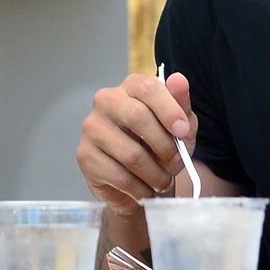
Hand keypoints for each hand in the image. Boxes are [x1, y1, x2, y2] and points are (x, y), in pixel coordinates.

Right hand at [77, 70, 197, 213]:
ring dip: (155, 174)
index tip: (184, 132)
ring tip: (163, 181)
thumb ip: (181, 105)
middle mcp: (106, 101)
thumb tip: (179, 80)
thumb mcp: (180, 126)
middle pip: (136, 116)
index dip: (169, 110)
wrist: (139, 180)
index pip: (148, 88)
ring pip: (130, 154)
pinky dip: (140, 188)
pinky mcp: (85, 156)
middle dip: (164, 146)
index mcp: (131, 87)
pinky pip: (119, 176)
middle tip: (176, 163)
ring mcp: (92, 128)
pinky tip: (145, 189)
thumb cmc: (160, 146)